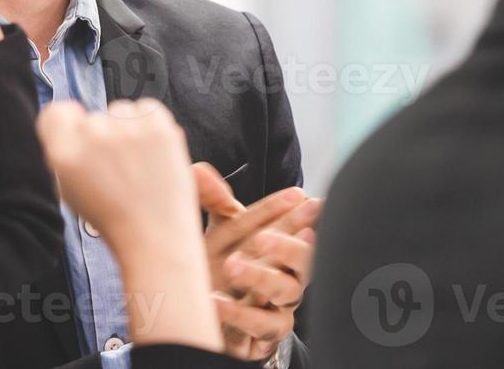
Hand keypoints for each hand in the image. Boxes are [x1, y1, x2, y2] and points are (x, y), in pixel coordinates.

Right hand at [39, 99, 201, 255]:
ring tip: (138, 163)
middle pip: (93, 116)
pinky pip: (147, 108)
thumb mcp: (70, 190)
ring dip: (128, 127)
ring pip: (121, 110)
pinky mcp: (157, 127)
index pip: (56, 113)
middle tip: (117, 166)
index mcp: (64, 154)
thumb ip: (66, 153)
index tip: (79, 130)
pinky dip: (151, 124)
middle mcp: (92, 137)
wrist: (154, 237)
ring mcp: (126, 130)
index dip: (68, 121)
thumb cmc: (113, 218)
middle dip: (103, 134)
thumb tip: (71, 122)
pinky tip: (153, 153)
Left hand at [194, 163, 321, 360]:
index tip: (299, 197)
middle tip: (264, 237)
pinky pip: (264, 325)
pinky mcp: (265, 334)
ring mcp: (278, 305)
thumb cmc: (222, 268)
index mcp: (279, 245)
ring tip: (232, 266)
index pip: (295, 225)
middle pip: (305, 259)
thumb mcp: (219, 232)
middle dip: (290, 245)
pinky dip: (241, 315)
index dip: (296, 213)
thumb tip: (198, 170)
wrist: (210, 319)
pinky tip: (217, 303)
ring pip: (286, 291)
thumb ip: (213, 201)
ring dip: (261, 277)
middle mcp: (286, 274)